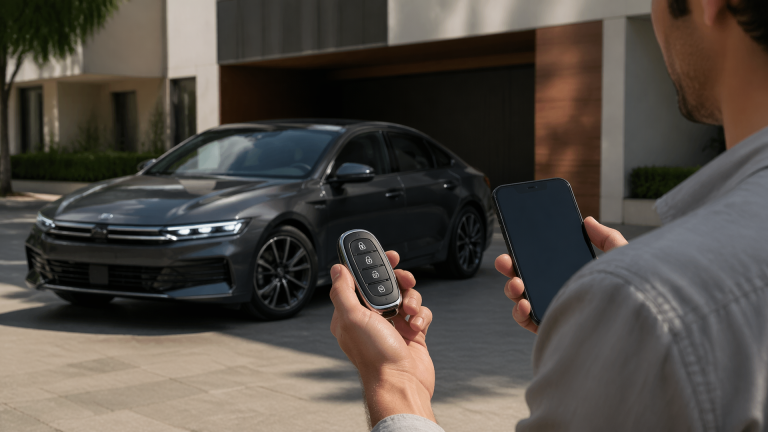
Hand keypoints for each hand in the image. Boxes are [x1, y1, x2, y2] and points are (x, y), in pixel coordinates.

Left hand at [329, 250, 435, 426]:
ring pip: (407, 297)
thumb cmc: (374, 356)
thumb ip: (343, 291)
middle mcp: (372, 319)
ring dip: (412, 299)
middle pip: (387, 286)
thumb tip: (337, 269)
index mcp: (352, 314)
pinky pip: (420, 313)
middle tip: (405, 279)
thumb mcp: (352, 318)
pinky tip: (416, 326)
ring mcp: (393, 326)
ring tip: (410, 311)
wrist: (401, 384)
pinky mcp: (412, 334)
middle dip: (399, 280)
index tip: (386, 257)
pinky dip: (421, 316)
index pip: (361, 281)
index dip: (373, 266)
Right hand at [494, 216, 627, 333]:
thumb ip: (607, 238)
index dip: (527, 250)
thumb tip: (588, 221)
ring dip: (512, 289)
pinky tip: (524, 304)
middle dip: (510, 267)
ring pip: (523, 298)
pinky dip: (520, 313)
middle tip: (505, 260)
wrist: (639, 328)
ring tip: (516, 283)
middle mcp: (561, 292)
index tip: (515, 239)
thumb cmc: (636, 293)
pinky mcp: (554, 328)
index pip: (545, 260)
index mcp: (573, 274)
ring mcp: (555, 309)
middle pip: (528, 277)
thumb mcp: (623, 259)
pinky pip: (529, 321)